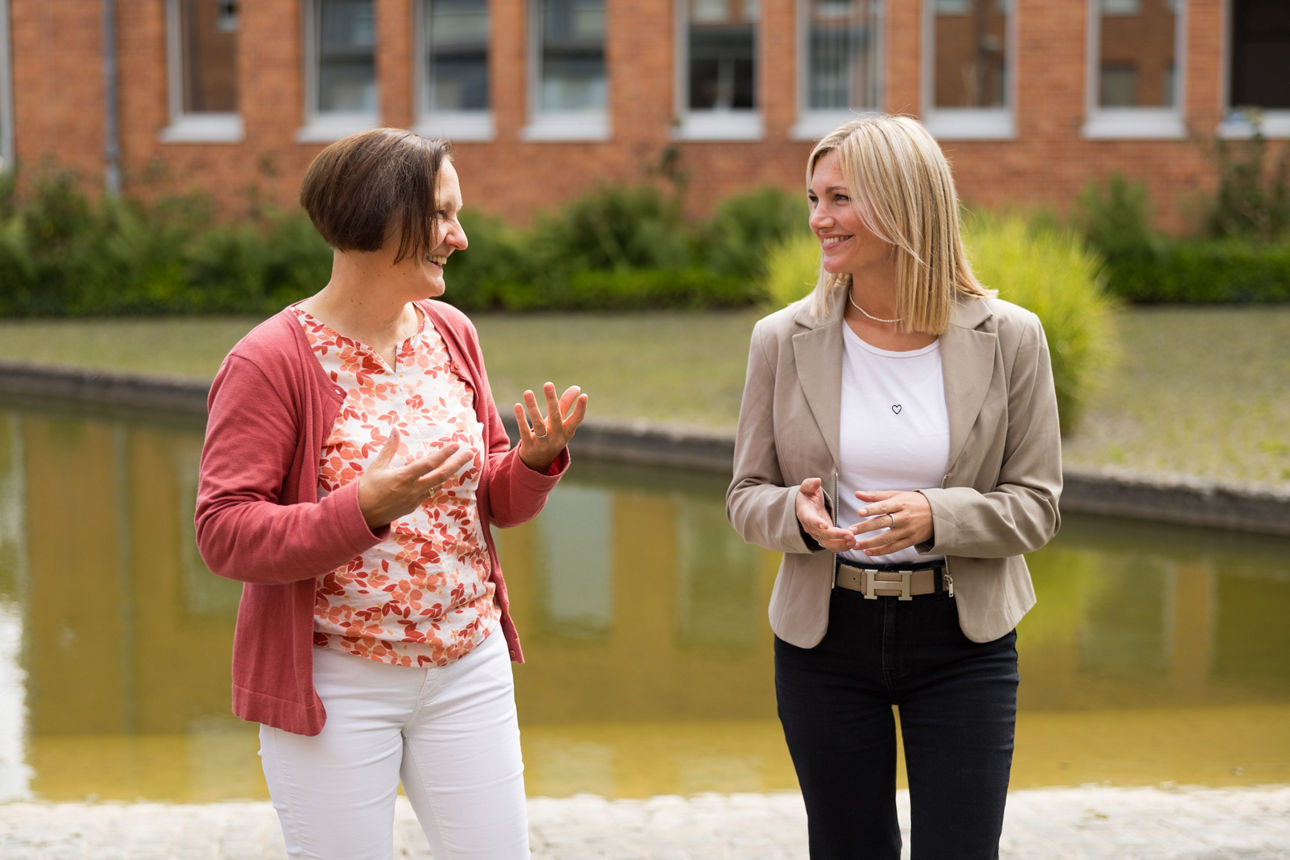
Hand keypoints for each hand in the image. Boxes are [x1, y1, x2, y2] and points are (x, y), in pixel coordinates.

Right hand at [357, 431, 474, 527]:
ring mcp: (415, 499)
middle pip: (441, 475)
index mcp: (403, 477)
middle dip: (457, 463)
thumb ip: (389, 448)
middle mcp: (413, 489)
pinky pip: (429, 492)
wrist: (362, 516)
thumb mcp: (377, 466)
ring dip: (449, 473)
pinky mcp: (413, 506)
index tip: (456, 445)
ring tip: (459, 462)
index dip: (444, 454)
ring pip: (437, 484)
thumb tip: (395, 429)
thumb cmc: (367, 488)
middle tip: (470, 453)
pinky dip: (436, 483)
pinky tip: (440, 478)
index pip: (429, 464)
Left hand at [515, 382, 588, 470]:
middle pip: (555, 417)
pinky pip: (525, 431)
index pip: (576, 420)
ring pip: (538, 424)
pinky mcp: (529, 446)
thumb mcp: (560, 423)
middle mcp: (557, 438)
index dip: (580, 409)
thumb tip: (577, 388)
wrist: (538, 462)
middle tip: (548, 384)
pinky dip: (521, 418)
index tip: (584, 396)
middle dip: (552, 400)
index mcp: (567, 431)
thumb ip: (566, 405)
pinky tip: (518, 406)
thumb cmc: (551, 436)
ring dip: (533, 407)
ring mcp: (543, 443)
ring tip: (528, 392)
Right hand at [795, 477, 857, 551]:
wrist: (806, 505)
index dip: (816, 523)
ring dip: (841, 544)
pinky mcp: (825, 537)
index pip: (809, 519)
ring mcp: (817, 533)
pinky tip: (853, 543)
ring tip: (854, 541)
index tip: (825, 526)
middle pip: (822, 534)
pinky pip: (833, 545)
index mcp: (804, 512)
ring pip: (828, 543)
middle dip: (837, 536)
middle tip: (850, 535)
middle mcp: (810, 526)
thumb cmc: (808, 495)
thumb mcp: (807, 486)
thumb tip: (817, 481)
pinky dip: (843, 546)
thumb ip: (811, 484)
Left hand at [849, 490, 933, 555]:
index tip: (860, 512)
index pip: (884, 506)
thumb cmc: (915, 502)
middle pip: (883, 523)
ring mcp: (908, 530)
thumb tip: (858, 494)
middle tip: (852, 531)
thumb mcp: (897, 495)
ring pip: (886, 539)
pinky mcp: (911, 541)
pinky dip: (880, 551)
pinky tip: (869, 551)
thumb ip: (876, 496)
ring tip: (856, 544)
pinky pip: (894, 548)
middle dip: (865, 528)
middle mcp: (904, 517)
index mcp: (901, 503)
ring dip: (869, 543)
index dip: (871, 509)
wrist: (938, 513)